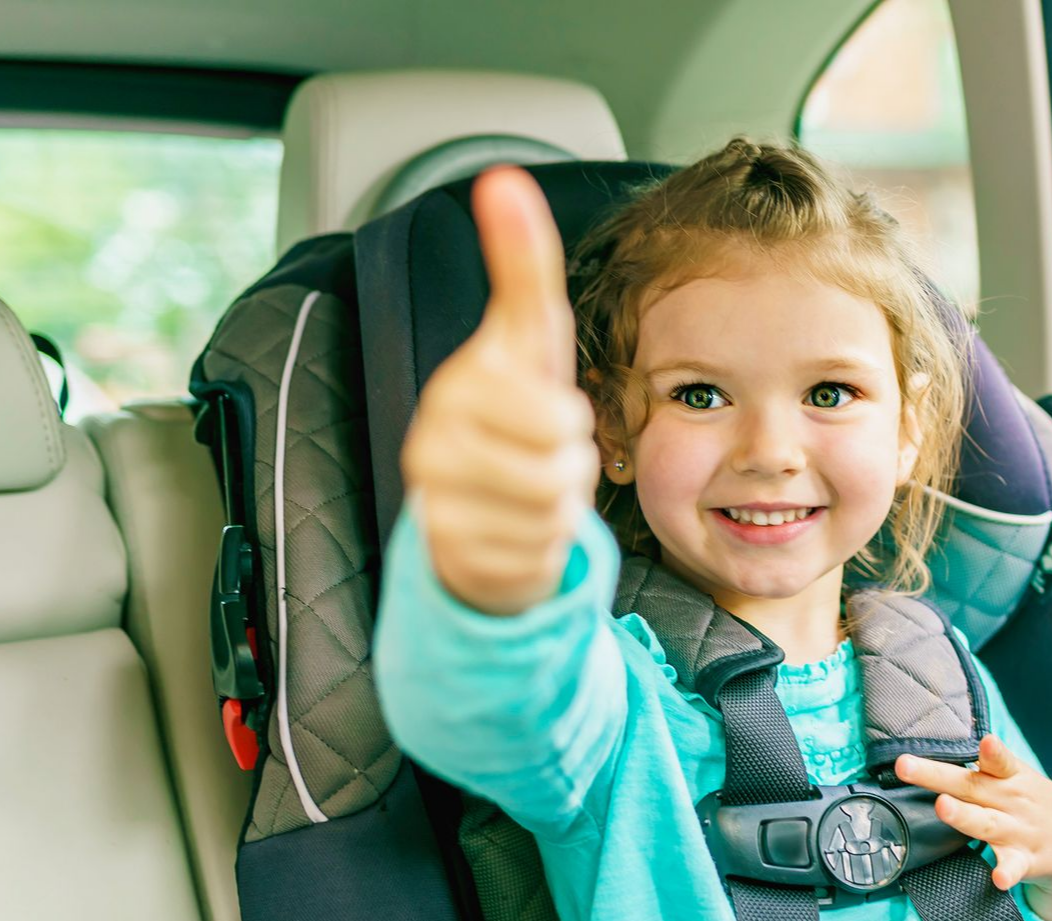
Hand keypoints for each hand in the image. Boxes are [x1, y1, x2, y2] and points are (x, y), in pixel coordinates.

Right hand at [402, 166, 600, 615]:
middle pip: (559, 469)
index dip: (568, 422)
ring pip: (552, 515)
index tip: (542, 412)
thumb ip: (521, 264)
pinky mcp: (451, 560)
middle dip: (569, 469)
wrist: (475, 505)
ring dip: (560, 509)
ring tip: (531, 491)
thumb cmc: (514, 414)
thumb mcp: (527, 339)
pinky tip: (516, 531)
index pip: (556, 417)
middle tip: (542, 458)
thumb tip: (503, 179)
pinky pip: (536, 558)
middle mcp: (431, 445)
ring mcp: (435, 506)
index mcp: (456, 387)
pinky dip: (541, 550)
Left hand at [895, 735, 1051, 920]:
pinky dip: (1006, 873)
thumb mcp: (1018, 777)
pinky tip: (999, 879)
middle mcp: (1013, 802)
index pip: (999, 761)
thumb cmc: (1032, 803)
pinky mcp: (1025, 861)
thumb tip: (941, 746)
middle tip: (905, 766)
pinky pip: (1013, 867)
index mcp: (1011, 778)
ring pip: (986, 824)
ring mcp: (1019, 832)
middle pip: (972, 788)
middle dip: (936, 776)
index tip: (984, 739)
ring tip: (942, 807)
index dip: (992, 751)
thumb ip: (987, 764)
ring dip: (963, 817)